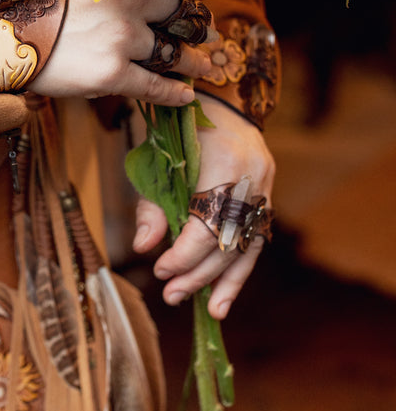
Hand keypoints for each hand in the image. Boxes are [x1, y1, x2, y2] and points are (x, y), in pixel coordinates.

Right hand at [30, 0, 211, 106]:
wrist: (2, 28)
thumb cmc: (29, 1)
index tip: (204, 1)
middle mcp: (128, 7)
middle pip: (177, 18)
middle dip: (198, 29)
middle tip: (211, 37)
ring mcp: (122, 41)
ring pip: (171, 53)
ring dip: (193, 62)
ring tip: (205, 68)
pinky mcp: (112, 73)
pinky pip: (153, 86)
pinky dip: (174, 93)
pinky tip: (187, 96)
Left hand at [132, 94, 275, 318]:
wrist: (219, 97)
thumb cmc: (177, 127)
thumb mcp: (156, 158)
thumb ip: (151, 204)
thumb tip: (144, 247)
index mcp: (224, 163)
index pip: (207, 225)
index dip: (184, 254)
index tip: (160, 269)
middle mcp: (253, 178)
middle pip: (229, 240)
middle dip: (200, 273)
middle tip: (172, 295)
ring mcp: (265, 187)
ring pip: (249, 245)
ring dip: (227, 281)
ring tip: (210, 312)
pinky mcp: (267, 195)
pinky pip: (255, 239)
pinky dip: (240, 268)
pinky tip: (225, 295)